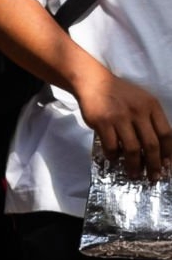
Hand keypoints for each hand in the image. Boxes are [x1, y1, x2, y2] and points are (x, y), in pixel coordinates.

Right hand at [72, 63, 171, 179]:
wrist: (94, 82)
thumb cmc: (120, 94)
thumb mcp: (142, 101)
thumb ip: (150, 120)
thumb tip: (158, 147)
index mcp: (151, 106)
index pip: (166, 133)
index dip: (168, 152)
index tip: (167, 165)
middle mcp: (138, 111)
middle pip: (151, 144)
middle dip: (154, 164)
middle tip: (153, 177)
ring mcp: (120, 117)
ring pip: (132, 149)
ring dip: (134, 165)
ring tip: (134, 175)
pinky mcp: (103, 122)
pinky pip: (111, 146)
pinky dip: (113, 156)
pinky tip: (113, 159)